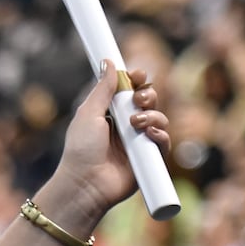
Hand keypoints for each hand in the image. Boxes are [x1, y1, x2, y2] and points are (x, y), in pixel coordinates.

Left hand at [48, 60, 170, 221]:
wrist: (84, 183)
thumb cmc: (80, 150)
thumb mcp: (88, 114)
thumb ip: (101, 89)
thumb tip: (108, 62)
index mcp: (111, 114)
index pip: (131, 91)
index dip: (138, 80)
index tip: (138, 74)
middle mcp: (126, 126)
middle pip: (149, 101)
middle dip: (147, 95)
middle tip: (137, 100)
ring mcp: (139, 142)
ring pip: (160, 118)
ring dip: (152, 115)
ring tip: (135, 123)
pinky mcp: (149, 159)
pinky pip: (164, 141)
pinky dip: (160, 134)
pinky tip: (149, 133)